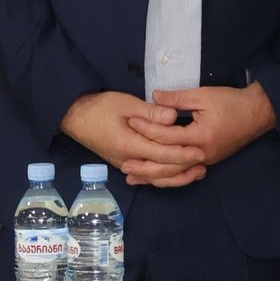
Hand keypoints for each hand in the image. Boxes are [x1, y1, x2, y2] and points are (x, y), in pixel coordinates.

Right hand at [61, 91, 203, 186]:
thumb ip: (151, 113)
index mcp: (129, 145)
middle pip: (160, 170)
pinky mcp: (124, 163)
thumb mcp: (126, 103)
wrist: (75, 117)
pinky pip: (147, 175)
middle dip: (183, 169)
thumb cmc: (100, 107)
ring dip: (176, 177)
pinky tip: (175, 176)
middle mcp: (127, 160)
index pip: (162, 154)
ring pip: (154, 177)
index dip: (183, 154)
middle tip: (204, 164)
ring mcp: (124, 164)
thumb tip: (173, 118)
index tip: (201, 151)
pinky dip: (163, 177)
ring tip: (196, 172)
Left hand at [136, 84, 275, 172]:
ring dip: (154, 176)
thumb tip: (154, 97)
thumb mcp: (204, 95)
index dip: (147, 129)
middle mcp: (201, 154)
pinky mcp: (208, 161)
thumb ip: (177, 98)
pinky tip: (157, 177)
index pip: (166, 137)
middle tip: (123, 166)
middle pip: (168, 165)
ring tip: (133, 179)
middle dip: (145, 166)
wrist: (258, 113)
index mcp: (199, 137)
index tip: (130, 123)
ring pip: (175, 173)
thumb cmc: (232, 102)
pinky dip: (169, 175)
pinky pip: (184, 172)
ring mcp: (206, 161)